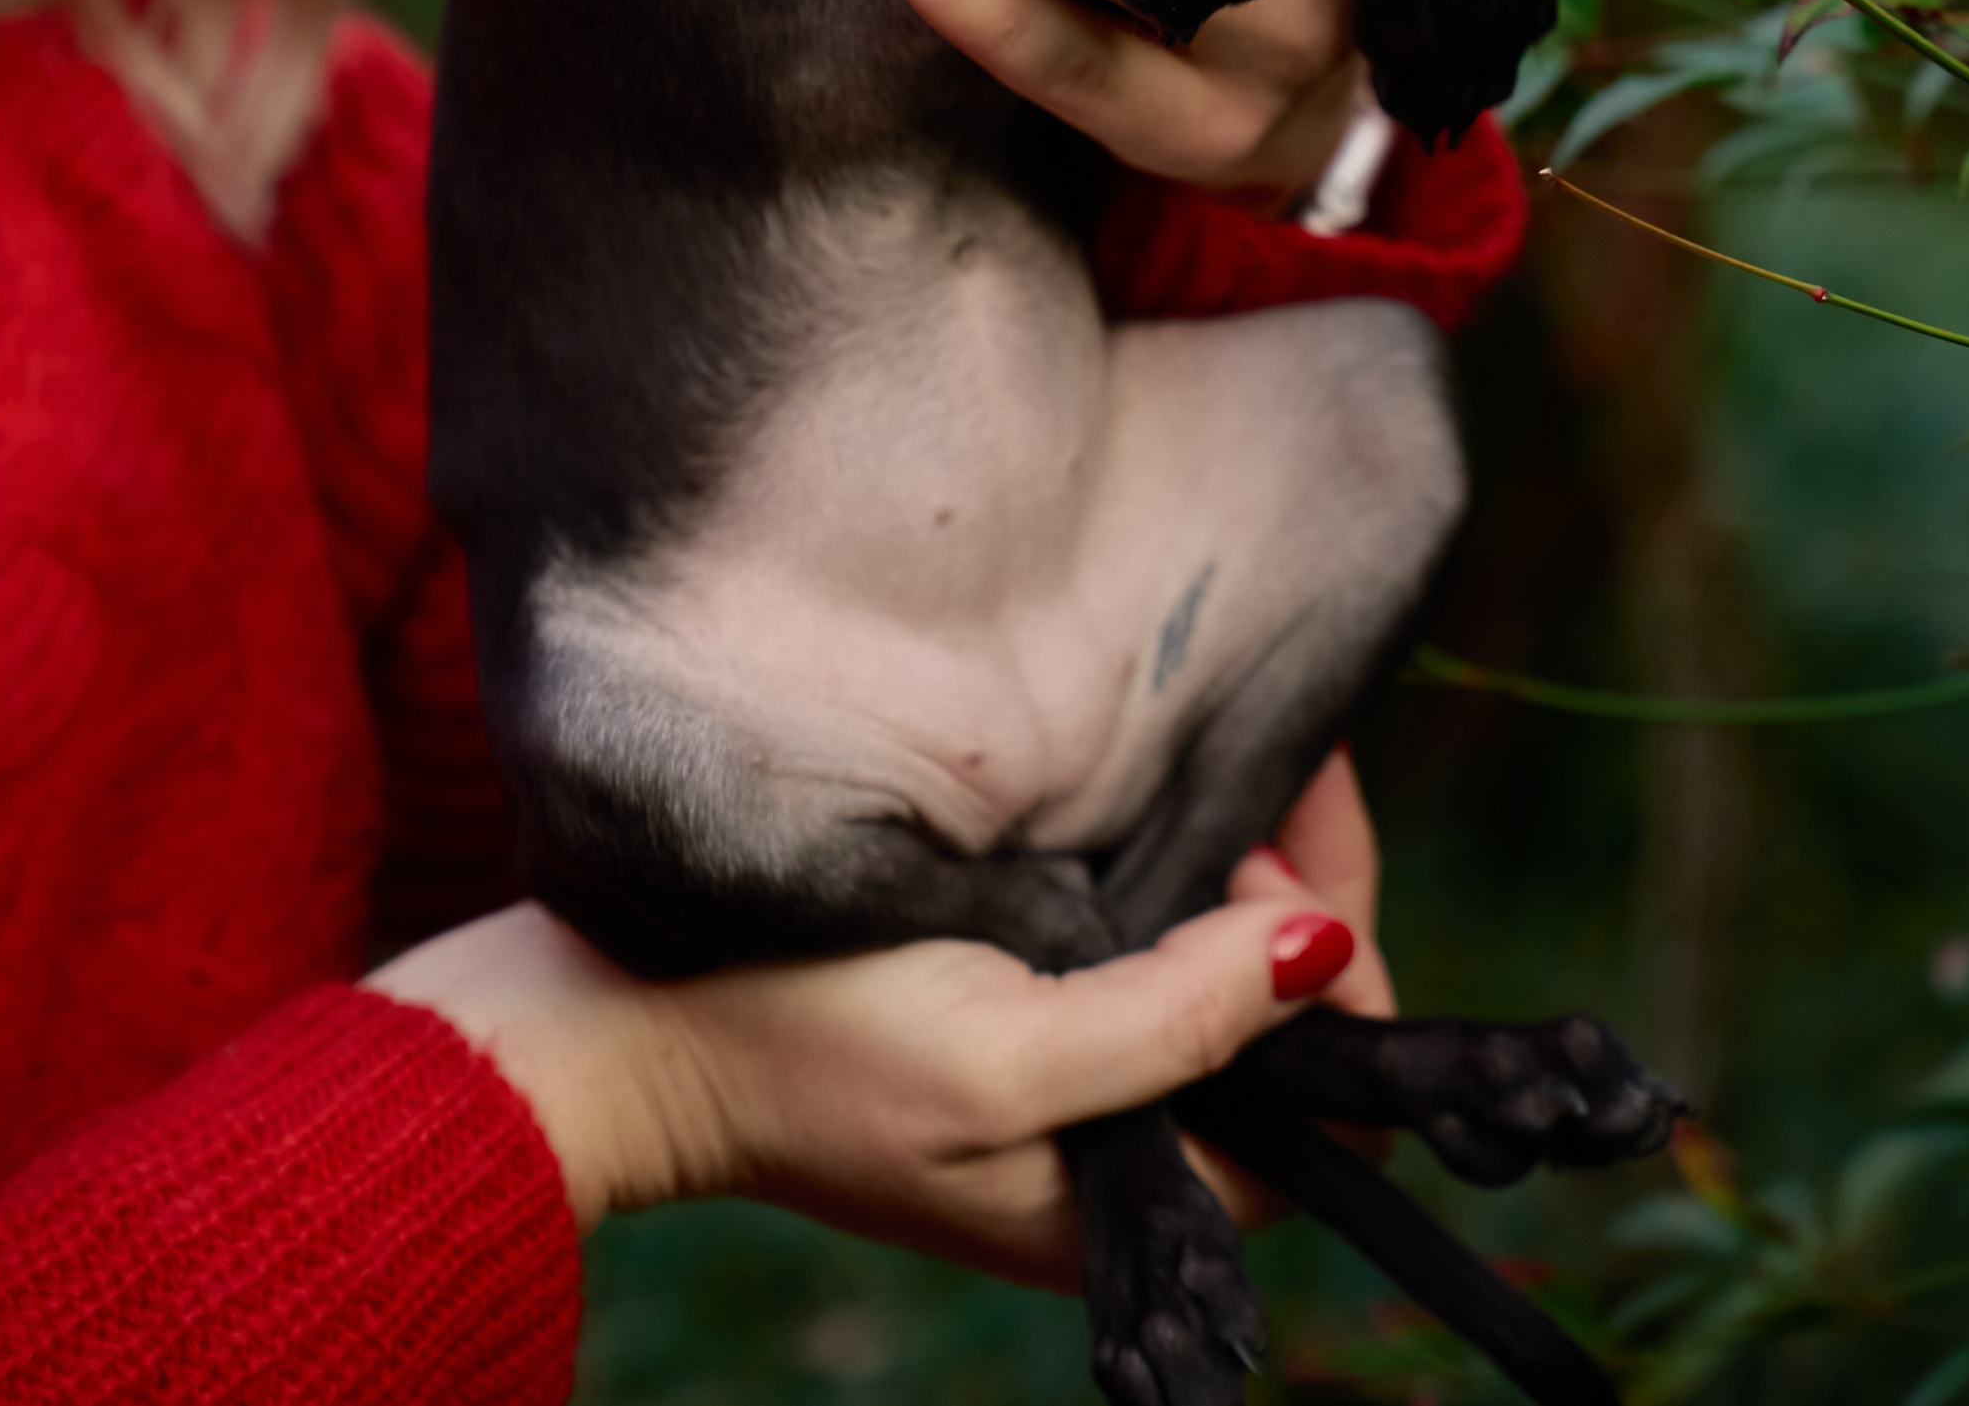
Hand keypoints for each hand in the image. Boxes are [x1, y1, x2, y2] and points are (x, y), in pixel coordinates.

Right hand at [367, 752, 1390, 1271]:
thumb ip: (1176, 1019)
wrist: (629, 1025)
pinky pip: (1139, 936)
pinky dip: (1166, 864)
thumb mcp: (1004, 1051)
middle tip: (1249, 789)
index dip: (1340, 975)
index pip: (1326, 1102)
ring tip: (1208, 775)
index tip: (1278, 852)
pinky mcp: (1014, 998)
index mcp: (1133, 1193)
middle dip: (1297, 897)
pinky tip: (1147, 799)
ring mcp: (1066, 1064)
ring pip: (1221, 967)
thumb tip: (1325, 952)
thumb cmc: (803, 1046)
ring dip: (1235, 866)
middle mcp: (1119, 1139)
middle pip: (1286, 1021)